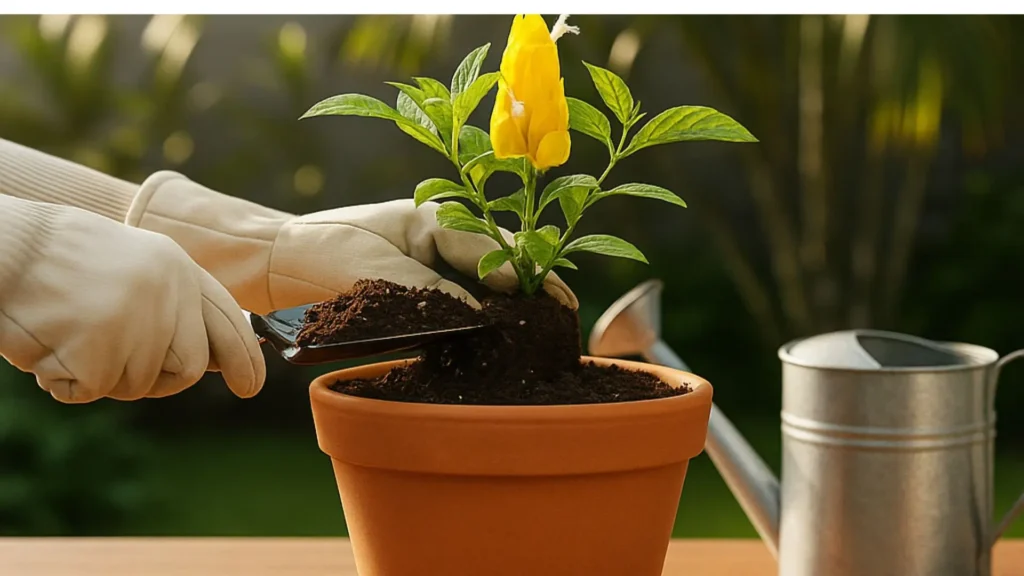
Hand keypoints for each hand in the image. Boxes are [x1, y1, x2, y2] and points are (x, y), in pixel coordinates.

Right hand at [0, 200, 264, 402]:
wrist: (0, 248)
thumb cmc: (55, 261)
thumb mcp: (132, 267)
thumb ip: (172, 304)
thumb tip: (210, 359)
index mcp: (176, 267)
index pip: (225, 320)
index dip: (241, 357)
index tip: (250, 386)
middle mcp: (168, 293)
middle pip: (188, 368)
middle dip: (156, 379)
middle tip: (109, 360)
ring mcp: (136, 323)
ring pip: (136, 384)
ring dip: (100, 375)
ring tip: (67, 332)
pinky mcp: (99, 352)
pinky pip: (89, 391)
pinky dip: (63, 379)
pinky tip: (46, 343)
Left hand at [127, 172, 577, 313]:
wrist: (275, 263)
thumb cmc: (317, 255)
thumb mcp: (373, 273)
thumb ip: (429, 292)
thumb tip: (478, 314)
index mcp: (431, 218)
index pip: (490, 246)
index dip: (525, 272)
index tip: (554, 297)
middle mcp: (440, 235)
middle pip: (499, 258)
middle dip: (532, 284)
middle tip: (564, 313)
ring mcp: (432, 260)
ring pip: (486, 278)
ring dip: (512, 301)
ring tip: (545, 326)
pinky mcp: (423, 286)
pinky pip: (464, 297)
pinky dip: (485, 313)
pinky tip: (501, 334)